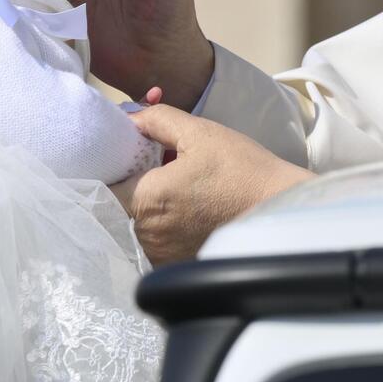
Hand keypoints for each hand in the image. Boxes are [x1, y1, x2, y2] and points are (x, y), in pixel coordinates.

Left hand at [111, 105, 313, 264]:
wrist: (279, 210)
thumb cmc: (242, 170)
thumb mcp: (199, 132)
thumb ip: (156, 120)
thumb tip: (128, 116)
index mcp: (147, 201)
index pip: (103, 183)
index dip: (110, 163)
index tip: (125, 149)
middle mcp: (147, 235)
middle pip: (118, 200)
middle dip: (132, 175)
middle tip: (156, 155)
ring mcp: (162, 255)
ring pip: (135, 219)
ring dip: (146, 197)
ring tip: (175, 176)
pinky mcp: (176, 265)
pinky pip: (154, 236)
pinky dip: (161, 218)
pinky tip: (184, 200)